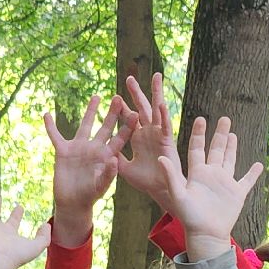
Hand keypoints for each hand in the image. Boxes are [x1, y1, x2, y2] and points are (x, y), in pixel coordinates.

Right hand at [44, 95, 126, 246]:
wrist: (72, 202)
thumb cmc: (89, 197)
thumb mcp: (101, 186)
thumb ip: (108, 174)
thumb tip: (115, 161)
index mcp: (107, 156)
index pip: (120, 139)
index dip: (127, 127)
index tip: (136, 113)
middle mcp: (95, 149)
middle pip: (106, 127)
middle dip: (112, 113)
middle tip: (119, 97)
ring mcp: (79, 148)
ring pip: (85, 125)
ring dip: (90, 111)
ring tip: (96, 97)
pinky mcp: (63, 151)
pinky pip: (55, 136)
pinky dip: (50, 126)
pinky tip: (46, 114)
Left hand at [117, 72, 179, 209]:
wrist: (160, 191)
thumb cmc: (145, 182)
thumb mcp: (123, 167)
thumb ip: (113, 156)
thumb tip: (101, 148)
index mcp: (137, 138)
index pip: (128, 118)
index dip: (122, 107)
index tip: (115, 96)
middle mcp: (148, 133)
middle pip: (142, 108)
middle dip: (136, 93)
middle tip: (130, 77)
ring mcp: (157, 135)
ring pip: (156, 109)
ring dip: (156, 93)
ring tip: (156, 76)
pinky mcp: (166, 142)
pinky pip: (165, 126)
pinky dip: (164, 115)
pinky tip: (162, 103)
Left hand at [161, 116, 262, 259]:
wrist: (206, 235)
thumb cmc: (189, 217)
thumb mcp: (178, 195)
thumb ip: (171, 176)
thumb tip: (161, 157)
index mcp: (197, 173)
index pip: (197, 148)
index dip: (199, 134)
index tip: (201, 119)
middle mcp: (211, 175)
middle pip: (216, 150)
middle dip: (220, 134)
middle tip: (224, 119)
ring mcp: (225, 184)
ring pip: (229, 160)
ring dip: (232, 147)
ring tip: (233, 134)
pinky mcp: (237, 194)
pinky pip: (247, 181)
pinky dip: (253, 173)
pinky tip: (259, 164)